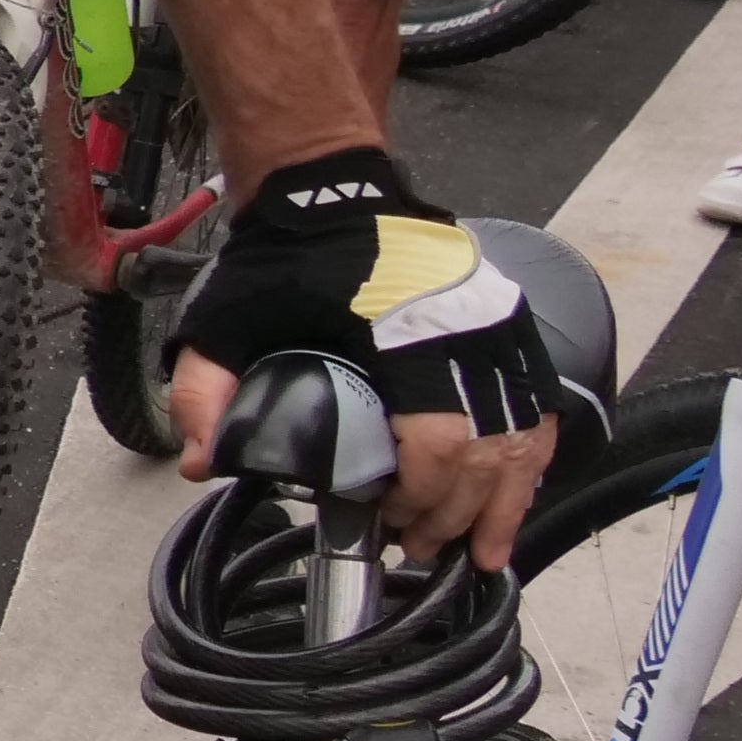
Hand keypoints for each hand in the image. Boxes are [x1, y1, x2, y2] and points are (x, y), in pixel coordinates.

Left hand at [167, 148, 560, 567]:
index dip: (423, 496)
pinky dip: (531, 457)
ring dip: (505, 500)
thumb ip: (208, 390)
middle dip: (457, 513)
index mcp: (402, 331)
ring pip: (527, 434)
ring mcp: (496, 325)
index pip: (438, 439)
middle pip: (488, 449)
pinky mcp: (509, 322)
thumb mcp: (228, 319)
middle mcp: (464, 329)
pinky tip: (514, 495)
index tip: (392, 523)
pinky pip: (539, 405)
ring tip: (480, 549)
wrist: (331, 190)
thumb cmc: (286, 255)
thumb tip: (202, 463)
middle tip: (418, 548)